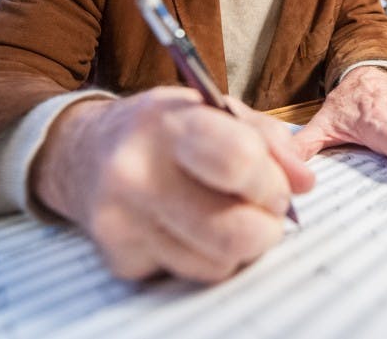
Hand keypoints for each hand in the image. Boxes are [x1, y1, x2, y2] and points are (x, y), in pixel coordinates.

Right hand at [31, 87, 314, 281]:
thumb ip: (267, 139)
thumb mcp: (212, 110)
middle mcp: (136, 174)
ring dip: (236, 245)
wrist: (82, 153)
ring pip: (218, 264)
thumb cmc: (163, 129)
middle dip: (266, 226)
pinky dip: (203, 256)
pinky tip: (187, 226)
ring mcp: (122, 222)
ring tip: (221, 212)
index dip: (271, 181)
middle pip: (236, 233)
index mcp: (167, 124)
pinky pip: (190, 275)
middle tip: (262, 209)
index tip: (274, 183)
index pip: (239, 162)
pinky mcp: (118, 259)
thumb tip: (304, 182)